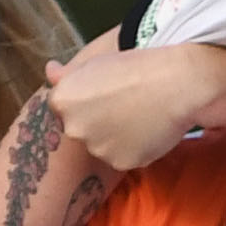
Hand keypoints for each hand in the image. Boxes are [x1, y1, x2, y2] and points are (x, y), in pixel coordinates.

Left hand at [44, 38, 225, 169]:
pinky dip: (133, 148)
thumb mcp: (96, 62)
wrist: (176, 82)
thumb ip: (66, 75)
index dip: (88, 100)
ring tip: (138, 115)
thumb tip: (50, 71)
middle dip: (97, 120)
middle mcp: (73, 127)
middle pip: (81, 129)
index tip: (106, 92)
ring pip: (102, 145)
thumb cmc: (137, 66)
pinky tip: (148, 129)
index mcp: (62, 100)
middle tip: (123, 104)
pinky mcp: (120, 162)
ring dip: (115, 136)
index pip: (65, 108)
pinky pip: (123, 157)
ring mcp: (97, 147)